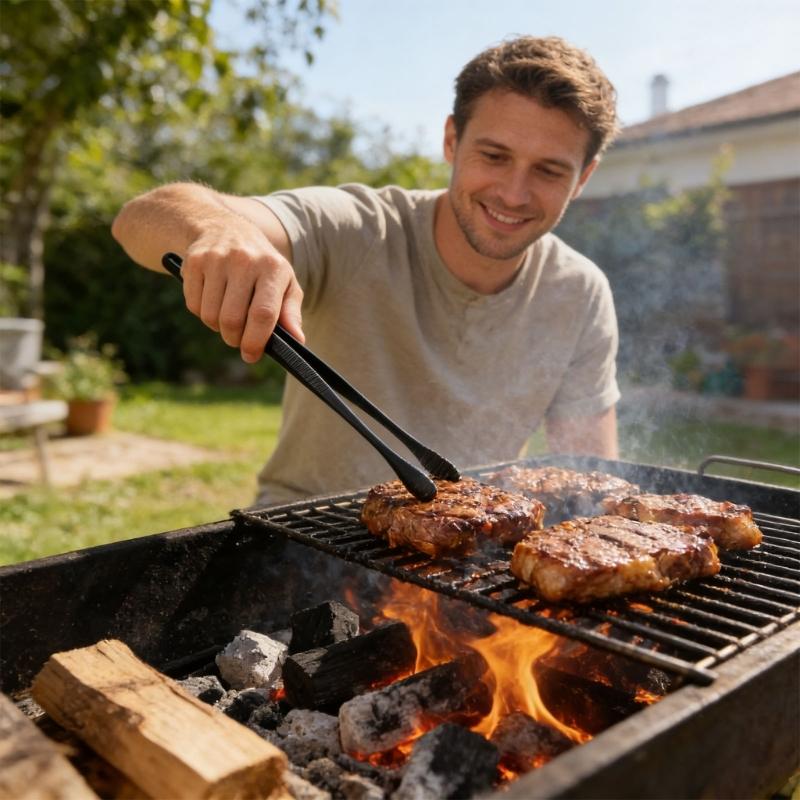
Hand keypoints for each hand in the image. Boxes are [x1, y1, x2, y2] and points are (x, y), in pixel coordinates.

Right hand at [181, 228, 303, 362]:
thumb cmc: (261, 265)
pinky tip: (212, 300)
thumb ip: (291, 312)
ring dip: (217, 327)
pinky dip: (201, 312)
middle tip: (238, 339)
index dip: (255, 341)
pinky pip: (193, 305)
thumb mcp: (284, 282)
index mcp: (272, 267)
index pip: (263, 314)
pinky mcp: (194, 260)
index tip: (251, 355)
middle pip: (232, 319)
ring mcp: (216, 258)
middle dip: (234, 338)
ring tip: (227, 316)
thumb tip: (297, 340)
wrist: (224, 228)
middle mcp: (244, 260)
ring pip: (210, 315)